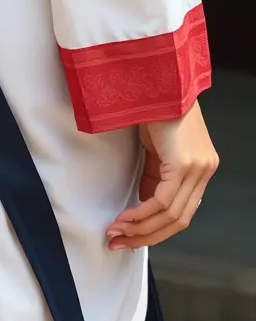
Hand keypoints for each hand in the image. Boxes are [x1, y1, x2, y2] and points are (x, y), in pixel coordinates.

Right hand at [106, 100, 218, 250]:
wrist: (158, 79)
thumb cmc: (156, 106)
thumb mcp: (156, 147)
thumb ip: (156, 174)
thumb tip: (144, 202)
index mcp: (201, 167)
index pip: (183, 211)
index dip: (156, 229)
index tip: (131, 236)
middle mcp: (204, 170)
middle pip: (179, 221)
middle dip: (146, 236)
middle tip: (119, 242)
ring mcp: (198, 168)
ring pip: (170, 215)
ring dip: (139, 229)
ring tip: (116, 232)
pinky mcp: (184, 164)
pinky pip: (162, 201)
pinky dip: (140, 214)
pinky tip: (124, 218)